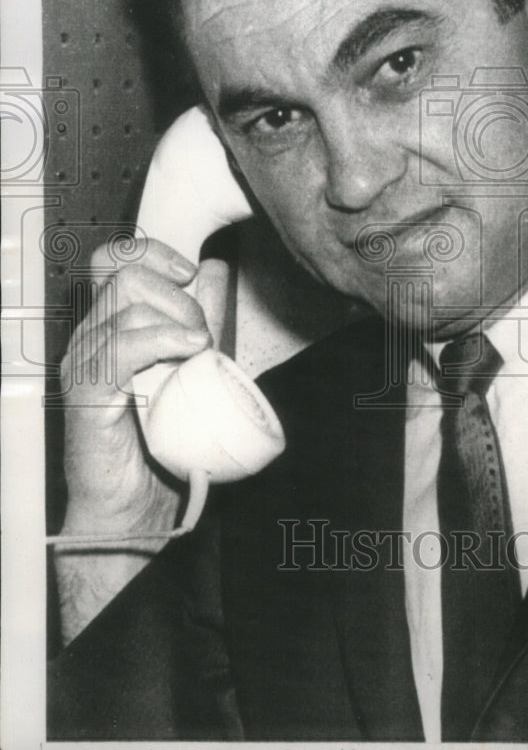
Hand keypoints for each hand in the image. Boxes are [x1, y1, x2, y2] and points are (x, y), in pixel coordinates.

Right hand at [58, 238, 211, 538]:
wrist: (136, 503)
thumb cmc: (162, 438)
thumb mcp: (191, 365)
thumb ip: (198, 318)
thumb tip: (214, 271)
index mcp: (110, 326)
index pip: (112, 259)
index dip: (151, 251)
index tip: (189, 272)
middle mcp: (91, 338)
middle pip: (125, 274)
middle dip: (177, 294)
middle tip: (201, 333)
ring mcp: (86, 364)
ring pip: (129, 305)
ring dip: (179, 320)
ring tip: (199, 353)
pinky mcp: (89, 393)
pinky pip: (121, 346)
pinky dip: (164, 339)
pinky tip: (192, 350)